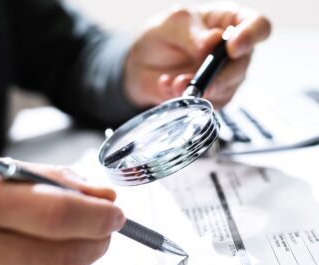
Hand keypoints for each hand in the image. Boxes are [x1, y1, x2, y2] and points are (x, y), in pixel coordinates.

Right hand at [0, 162, 124, 264]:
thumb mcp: (16, 176)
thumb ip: (61, 181)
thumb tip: (105, 197)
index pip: (57, 215)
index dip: (97, 216)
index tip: (114, 215)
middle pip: (62, 257)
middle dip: (97, 242)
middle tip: (103, 228)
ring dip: (76, 261)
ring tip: (60, 242)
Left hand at [124, 2, 270, 108]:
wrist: (142, 64)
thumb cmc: (162, 36)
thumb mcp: (173, 23)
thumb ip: (193, 32)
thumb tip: (213, 43)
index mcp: (230, 23)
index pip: (258, 27)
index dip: (251, 37)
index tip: (233, 48)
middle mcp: (231, 53)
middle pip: (243, 66)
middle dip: (219, 76)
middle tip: (196, 77)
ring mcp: (223, 78)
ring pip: (225, 89)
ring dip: (199, 89)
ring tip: (175, 82)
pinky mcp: (210, 98)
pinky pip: (206, 105)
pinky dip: (186, 98)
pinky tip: (169, 86)